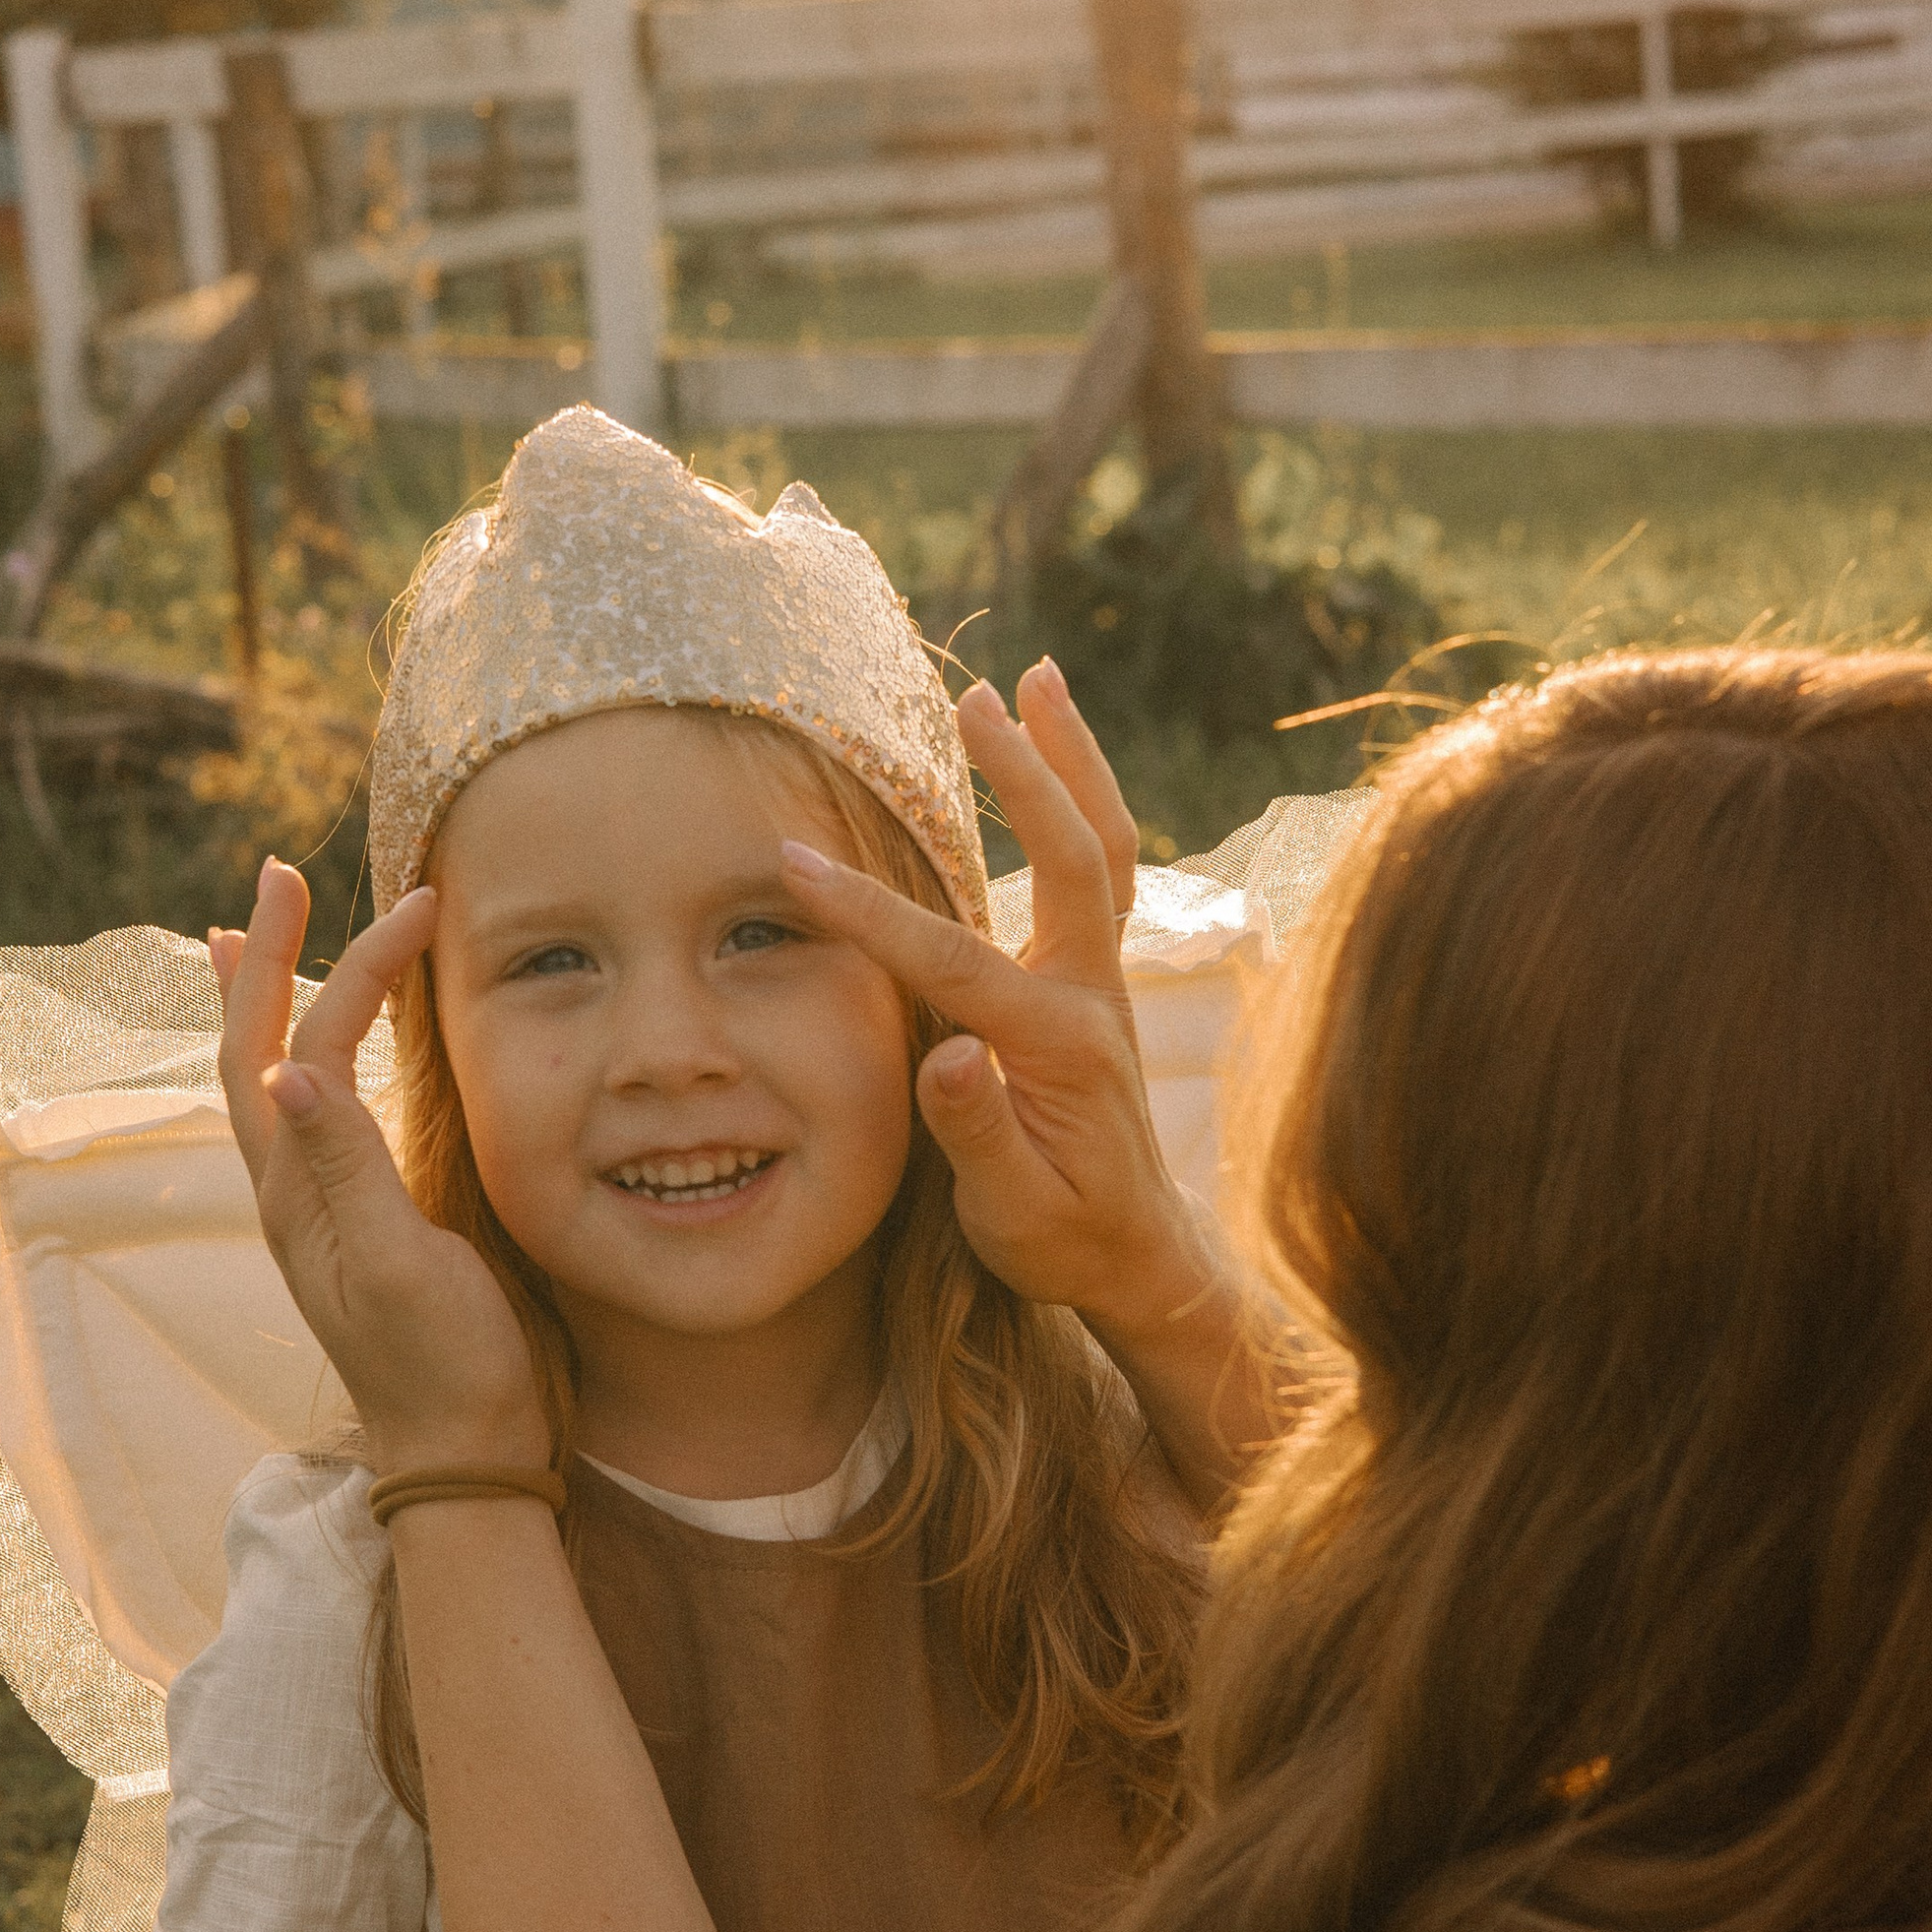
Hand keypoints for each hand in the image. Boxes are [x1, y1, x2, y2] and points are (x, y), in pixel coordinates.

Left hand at [211, 860, 544, 1474]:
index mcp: (298, 1193)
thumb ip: (348, 1167)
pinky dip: (307, 1055)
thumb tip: (286, 1067)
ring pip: (273, 1079)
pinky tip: (320, 1052)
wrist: (465, 1454)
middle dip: (264, 957)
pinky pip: (312, 1115)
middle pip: (255, 1048)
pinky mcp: (357, 1224)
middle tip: (277, 876)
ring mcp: (320, 1208)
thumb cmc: (445, 1366)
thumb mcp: (398, 1265)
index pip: (309, 1044)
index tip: (419, 904)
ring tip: (253, 940)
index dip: (357, 966)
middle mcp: (293, 1191)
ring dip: (267, 1000)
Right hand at [780, 663, 1280, 1509]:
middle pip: (1072, 856)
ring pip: (1102, 844)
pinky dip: (1079, 796)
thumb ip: (977, 1135)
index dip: (869, 913)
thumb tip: (945, 1060)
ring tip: (1038, 676)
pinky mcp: (1095, 975)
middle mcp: (1093, 993)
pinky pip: (1099, 865)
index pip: (953, 962)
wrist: (1138, 1255)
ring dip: (1071, 757)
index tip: (793, 864)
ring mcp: (1102, 977)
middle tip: (977, 693)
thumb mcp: (1012, 1213)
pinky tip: (1049, 751)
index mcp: (1060, 1045)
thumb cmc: (1064, 1241)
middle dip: (1022, 772)